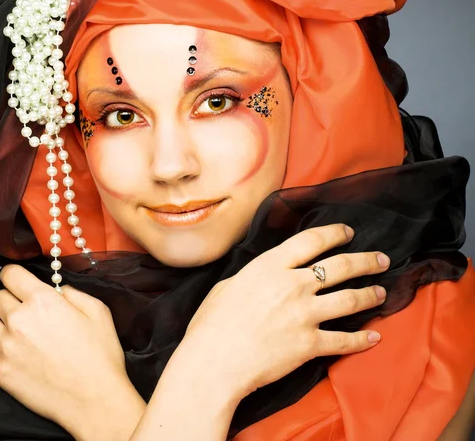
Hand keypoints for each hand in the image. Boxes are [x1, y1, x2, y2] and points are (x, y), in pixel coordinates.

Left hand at [0, 264, 135, 432]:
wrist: (94, 398)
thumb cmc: (100, 357)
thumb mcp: (98, 312)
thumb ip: (74, 293)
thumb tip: (59, 289)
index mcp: (42, 301)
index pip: (11, 274)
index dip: (13, 274)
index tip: (15, 278)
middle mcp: (19, 320)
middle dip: (7, 297)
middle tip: (14, 303)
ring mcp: (6, 347)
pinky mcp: (0, 372)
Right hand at [180, 224, 389, 400]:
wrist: (214, 361)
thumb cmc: (212, 322)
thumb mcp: (229, 284)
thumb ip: (254, 276)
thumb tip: (264, 275)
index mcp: (272, 265)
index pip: (313, 240)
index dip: (335, 233)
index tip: (349, 233)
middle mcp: (294, 284)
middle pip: (341, 266)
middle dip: (366, 260)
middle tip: (381, 259)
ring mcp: (305, 314)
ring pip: (351, 299)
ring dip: (371, 295)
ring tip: (381, 292)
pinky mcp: (310, 344)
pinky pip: (344, 340)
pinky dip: (362, 340)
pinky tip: (373, 337)